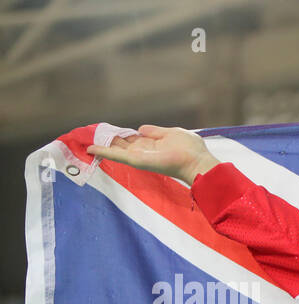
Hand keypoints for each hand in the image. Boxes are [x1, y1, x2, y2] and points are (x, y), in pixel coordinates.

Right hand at [86, 124, 218, 186]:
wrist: (196, 162)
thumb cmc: (190, 149)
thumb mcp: (171, 133)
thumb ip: (155, 131)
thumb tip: (140, 128)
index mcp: (152, 144)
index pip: (132, 139)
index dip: (120, 135)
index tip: (108, 131)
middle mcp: (143, 151)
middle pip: (121, 145)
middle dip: (107, 140)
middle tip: (90, 135)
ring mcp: (139, 156)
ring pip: (115, 150)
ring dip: (100, 145)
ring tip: (84, 141)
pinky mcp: (137, 160)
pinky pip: (117, 155)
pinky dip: (103, 151)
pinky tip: (90, 148)